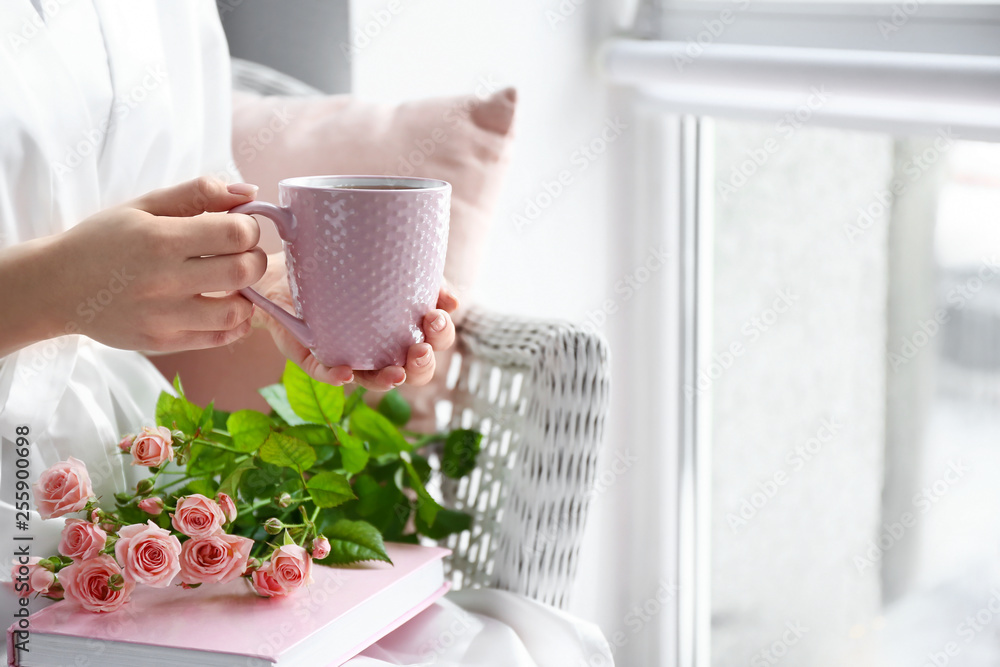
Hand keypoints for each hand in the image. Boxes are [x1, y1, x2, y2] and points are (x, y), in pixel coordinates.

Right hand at [40, 177, 264, 351]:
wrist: (57, 287)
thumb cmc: (104, 240)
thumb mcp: (145, 206)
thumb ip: (199, 193)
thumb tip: (250, 192)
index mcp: (160, 239)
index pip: (236, 233)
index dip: (249, 227)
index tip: (238, 227)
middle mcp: (164, 280)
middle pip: (244, 271)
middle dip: (255, 258)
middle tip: (241, 255)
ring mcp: (163, 317)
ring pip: (237, 312)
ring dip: (247, 295)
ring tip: (233, 284)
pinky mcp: (162, 342)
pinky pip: (219, 338)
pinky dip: (236, 323)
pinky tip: (227, 305)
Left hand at [251, 252, 458, 389]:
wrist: (297, 262)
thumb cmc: (349, 268)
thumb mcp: (391, 268)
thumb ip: (424, 282)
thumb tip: (454, 301)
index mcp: (403, 330)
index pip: (431, 343)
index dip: (440, 337)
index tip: (437, 316)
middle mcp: (380, 350)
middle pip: (411, 372)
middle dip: (422, 366)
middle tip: (421, 349)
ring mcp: (349, 357)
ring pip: (374, 381)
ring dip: (388, 380)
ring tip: (397, 372)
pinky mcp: (316, 357)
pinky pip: (326, 372)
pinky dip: (336, 376)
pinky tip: (346, 372)